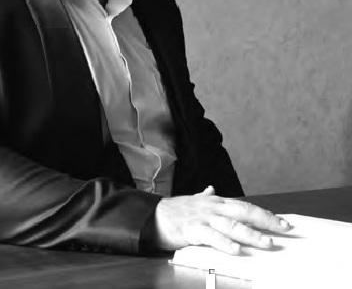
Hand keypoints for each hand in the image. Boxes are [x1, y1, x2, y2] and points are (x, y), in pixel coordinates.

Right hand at [153, 185, 290, 253]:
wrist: (153, 214)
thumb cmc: (175, 210)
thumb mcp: (194, 200)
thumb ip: (205, 195)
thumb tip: (211, 187)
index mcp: (216, 202)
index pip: (246, 207)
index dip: (265, 214)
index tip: (282, 222)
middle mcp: (214, 208)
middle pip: (245, 212)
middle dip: (266, 221)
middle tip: (284, 228)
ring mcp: (204, 218)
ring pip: (232, 226)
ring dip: (252, 235)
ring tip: (268, 243)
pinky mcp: (193, 229)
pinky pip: (212, 237)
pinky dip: (225, 243)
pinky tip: (237, 250)